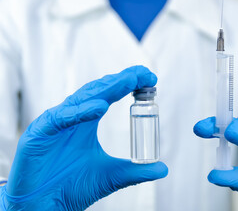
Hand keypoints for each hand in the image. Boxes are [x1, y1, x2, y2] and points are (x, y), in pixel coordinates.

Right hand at [0, 66, 167, 210]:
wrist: (43, 205)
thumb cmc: (71, 186)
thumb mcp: (111, 177)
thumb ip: (135, 171)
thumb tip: (163, 169)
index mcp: (87, 121)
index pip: (109, 94)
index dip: (128, 84)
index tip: (150, 78)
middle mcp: (72, 117)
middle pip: (97, 91)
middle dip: (121, 81)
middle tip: (143, 74)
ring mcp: (55, 124)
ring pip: (80, 100)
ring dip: (105, 90)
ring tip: (128, 82)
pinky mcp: (39, 134)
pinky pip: (61, 118)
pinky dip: (80, 112)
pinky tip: (100, 107)